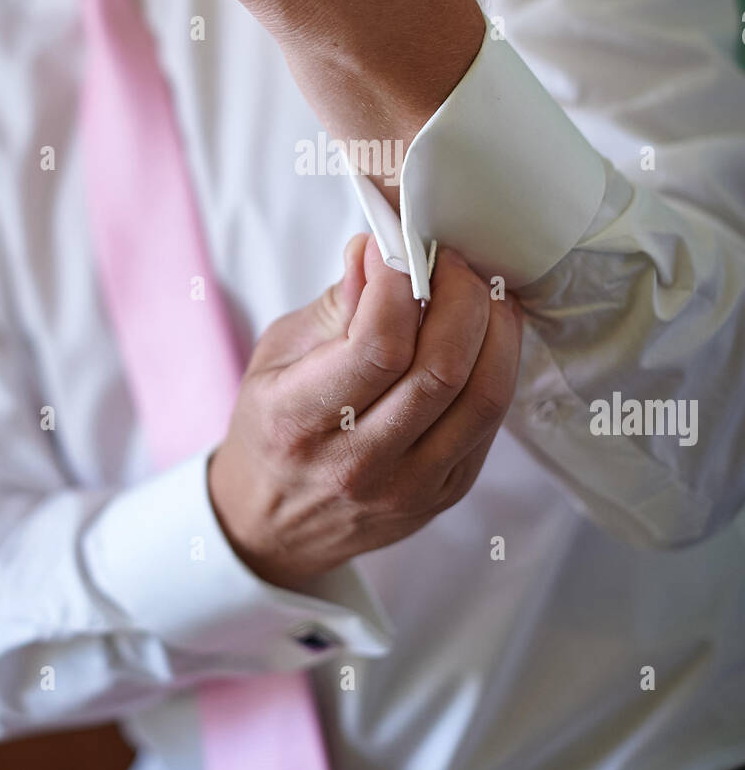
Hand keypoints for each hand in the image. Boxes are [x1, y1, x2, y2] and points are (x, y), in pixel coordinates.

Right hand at [207, 234, 521, 591]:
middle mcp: (358, 463)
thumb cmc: (272, 428)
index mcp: (300, 421)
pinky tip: (485, 332)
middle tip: (449, 259)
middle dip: (460, 295)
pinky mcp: (447, 492)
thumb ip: (334, 305)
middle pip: (441, 370)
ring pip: (483, 396)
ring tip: (480, 290)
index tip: (399, 245)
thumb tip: (375, 248)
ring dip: (494, 327)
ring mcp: (410, 486)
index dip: (400, 284)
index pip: (376, 348)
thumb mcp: (276, 356)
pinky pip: (491, 420)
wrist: (275, 524)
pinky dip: (498, 364)